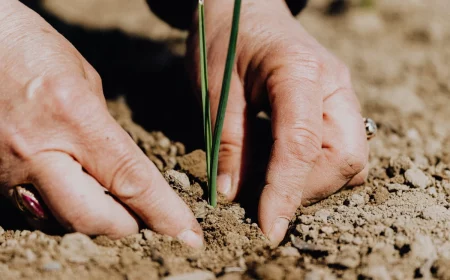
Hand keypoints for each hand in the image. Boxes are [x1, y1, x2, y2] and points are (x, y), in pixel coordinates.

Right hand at [0, 1, 202, 247]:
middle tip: (143, 220)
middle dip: (125, 226)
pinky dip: (60, 209)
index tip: (188, 234)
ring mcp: (8, 169)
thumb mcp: (83, 79)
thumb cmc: (30, 47)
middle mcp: (38, 150)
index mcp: (73, 116)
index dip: (164, 212)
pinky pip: (34, 209)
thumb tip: (120, 166)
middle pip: (91, 218)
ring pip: (60, 220)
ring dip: (92, 219)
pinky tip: (72, 190)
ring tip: (110, 204)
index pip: (130, 179)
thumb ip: (103, 129)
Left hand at [187, 0, 368, 244]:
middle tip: (263, 199)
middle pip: (345, 158)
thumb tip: (234, 195)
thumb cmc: (224, 38)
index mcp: (299, 71)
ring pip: (350, 159)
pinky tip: (283, 165)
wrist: (243, 7)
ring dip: (312, 183)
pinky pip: (341, 150)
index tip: (269, 229)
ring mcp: (340, 94)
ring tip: (270, 182)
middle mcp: (333, 84)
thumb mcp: (215, 87)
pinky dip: (315, 170)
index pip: (303, 145)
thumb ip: (228, 141)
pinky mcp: (335, 105)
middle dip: (306, 189)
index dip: (287, 193)